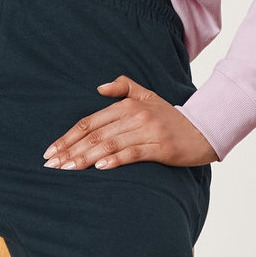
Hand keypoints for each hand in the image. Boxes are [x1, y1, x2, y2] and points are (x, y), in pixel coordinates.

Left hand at [42, 75, 219, 170]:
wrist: (204, 130)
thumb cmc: (171, 117)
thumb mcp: (148, 96)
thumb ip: (124, 87)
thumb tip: (98, 88)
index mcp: (128, 105)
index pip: (90, 121)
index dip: (68, 137)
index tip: (51, 151)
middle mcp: (136, 116)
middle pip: (95, 134)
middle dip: (70, 150)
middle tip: (51, 164)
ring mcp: (149, 131)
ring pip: (110, 144)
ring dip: (85, 157)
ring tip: (67, 169)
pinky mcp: (161, 148)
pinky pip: (133, 153)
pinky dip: (115, 159)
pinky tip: (99, 167)